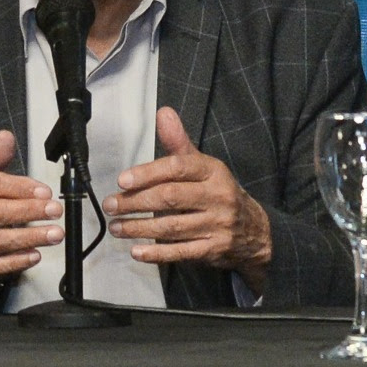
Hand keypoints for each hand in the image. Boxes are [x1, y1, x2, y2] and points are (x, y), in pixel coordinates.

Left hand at [104, 108, 270, 292]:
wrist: (254, 231)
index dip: (147, 173)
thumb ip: (179, 143)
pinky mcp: (213, 250)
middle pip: (171, 198)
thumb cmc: (218, 192)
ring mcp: (217, 226)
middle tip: (111, 205)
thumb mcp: (204, 165)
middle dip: (136, 202)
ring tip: (116, 227)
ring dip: (139, 228)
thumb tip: (163, 113)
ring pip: (172, 227)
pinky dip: (156, 253)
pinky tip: (136, 251)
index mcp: (213, 172)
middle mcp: (218, 197)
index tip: (122, 180)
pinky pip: (180, 252)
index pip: (177, 168)